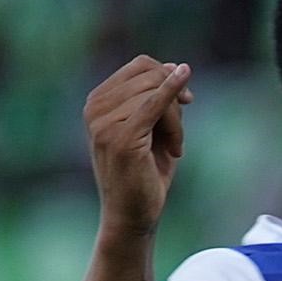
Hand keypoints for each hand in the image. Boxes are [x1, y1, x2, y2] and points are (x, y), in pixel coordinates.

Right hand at [84, 56, 189, 237]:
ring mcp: (105, 121)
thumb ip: (160, 99)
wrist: (132, 214)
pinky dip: (171, 90)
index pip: (139, 67)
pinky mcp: (122, 136)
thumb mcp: (153, 129)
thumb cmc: (144, 173)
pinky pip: (154, 103)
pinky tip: (184, 77)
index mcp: (98, 101)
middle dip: (175, 102)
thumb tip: (173, 66)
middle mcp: (95, 107)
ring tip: (173, 149)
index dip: (168, 77)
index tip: (186, 102)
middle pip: (150, 77)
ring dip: (176, 122)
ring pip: (157, 93)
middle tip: (176, 137)